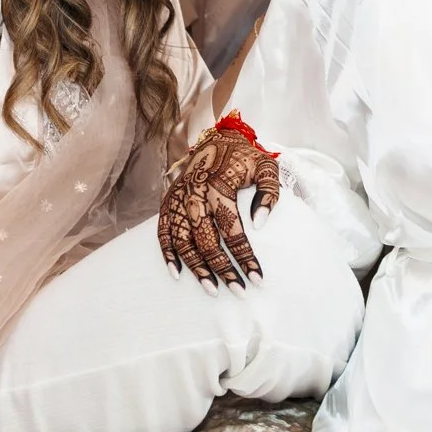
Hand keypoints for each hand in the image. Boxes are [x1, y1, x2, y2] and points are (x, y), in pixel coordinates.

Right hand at [158, 112, 281, 285]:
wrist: (216, 140)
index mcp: (218, 186)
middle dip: (223, 269)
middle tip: (239, 291)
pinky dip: (167, 254)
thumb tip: (260, 224)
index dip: (245, 257)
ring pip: (183, 241)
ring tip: (212, 290)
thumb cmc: (245, 158)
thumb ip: (269, 193)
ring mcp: (177, 200)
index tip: (258, 279)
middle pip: (206, 241)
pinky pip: (162, 233)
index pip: (232, 230)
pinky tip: (177, 274)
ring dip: (196, 268)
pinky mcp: (167, 203)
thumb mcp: (266, 167)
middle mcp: (193, 195)